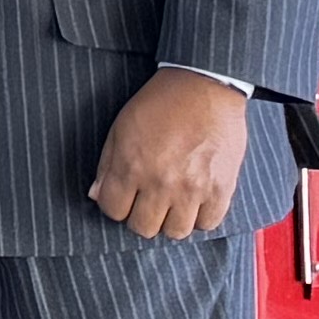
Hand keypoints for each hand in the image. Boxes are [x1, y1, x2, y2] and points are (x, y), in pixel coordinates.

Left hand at [90, 67, 256, 240]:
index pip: (113, 211)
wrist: (204, 86)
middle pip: (143, 227)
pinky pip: (208, 224)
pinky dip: (201, 217)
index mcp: (130, 166)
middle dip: (141, 217)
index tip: (124, 198)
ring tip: (173, 203)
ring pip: (175, 232)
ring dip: (171, 221)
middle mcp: (160, 183)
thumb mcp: (121, 127)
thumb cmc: (160, 103)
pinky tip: (196, 202)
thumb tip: (96, 195)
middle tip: (148, 202)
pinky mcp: (222, 188)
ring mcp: (193, 188)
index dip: (116, 205)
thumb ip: (107, 165)